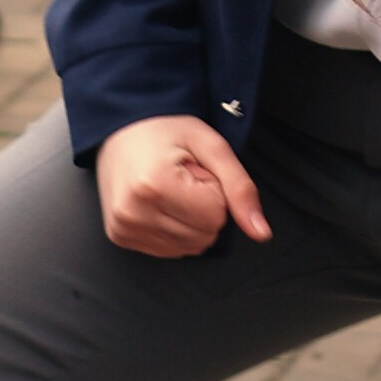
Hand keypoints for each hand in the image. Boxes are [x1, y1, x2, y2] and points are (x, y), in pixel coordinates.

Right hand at [96, 115, 270, 258]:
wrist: (121, 130)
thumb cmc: (166, 131)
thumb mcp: (211, 146)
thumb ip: (240, 187)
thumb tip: (261, 233)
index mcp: (154, 184)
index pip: (216, 216)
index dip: (214, 190)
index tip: (195, 169)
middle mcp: (133, 211)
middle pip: (204, 236)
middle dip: (204, 207)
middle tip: (183, 178)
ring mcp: (123, 228)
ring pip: (189, 247)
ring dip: (190, 220)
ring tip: (172, 189)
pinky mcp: (120, 237)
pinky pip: (170, 250)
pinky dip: (175, 229)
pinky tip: (161, 203)